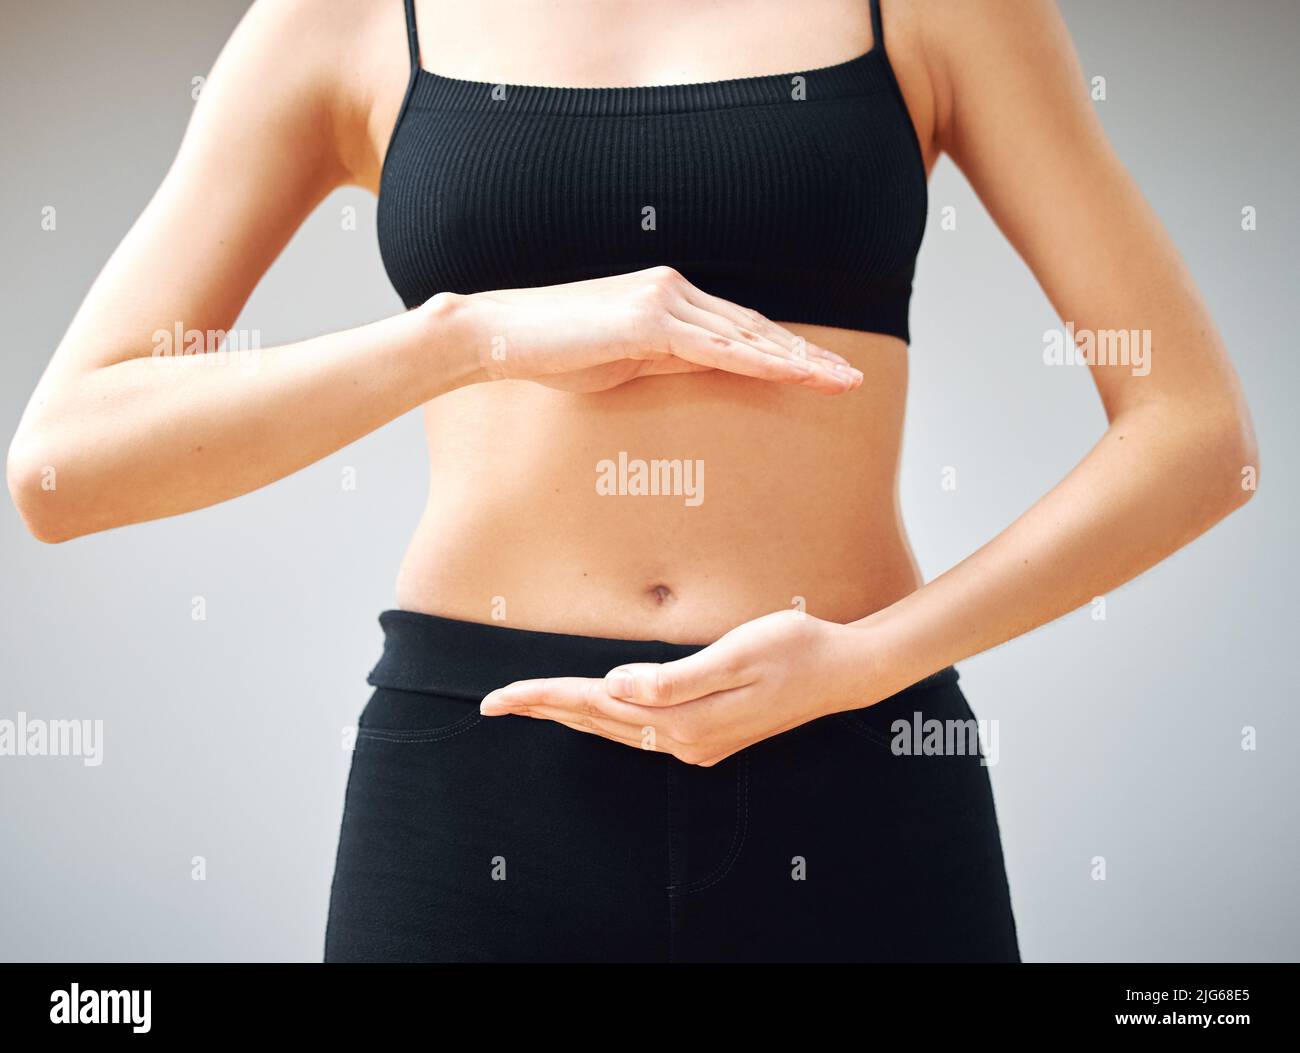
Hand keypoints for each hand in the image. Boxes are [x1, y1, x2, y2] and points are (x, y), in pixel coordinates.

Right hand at [435, 266, 862, 394]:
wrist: (499, 335)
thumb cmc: (555, 354)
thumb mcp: (625, 363)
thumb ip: (671, 360)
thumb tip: (712, 369)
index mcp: (670, 300)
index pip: (740, 329)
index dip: (785, 352)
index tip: (821, 373)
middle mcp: (674, 290)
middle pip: (755, 329)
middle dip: (806, 357)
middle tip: (850, 380)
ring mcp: (662, 300)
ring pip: (745, 336)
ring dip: (796, 362)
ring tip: (838, 382)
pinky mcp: (647, 320)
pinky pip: (715, 347)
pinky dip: (757, 362)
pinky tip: (790, 376)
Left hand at [478, 610, 871, 764]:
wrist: (844, 672)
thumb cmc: (795, 649)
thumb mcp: (737, 653)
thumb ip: (675, 678)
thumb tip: (616, 689)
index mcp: (686, 720)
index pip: (597, 705)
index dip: (545, 697)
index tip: (500, 695)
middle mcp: (685, 739)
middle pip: (598, 722)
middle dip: (544, 709)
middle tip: (493, 702)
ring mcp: (698, 743)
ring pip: (616, 729)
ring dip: (570, 716)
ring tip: (530, 705)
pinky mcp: (709, 735)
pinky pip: (640, 731)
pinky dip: (605, 720)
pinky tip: (593, 712)